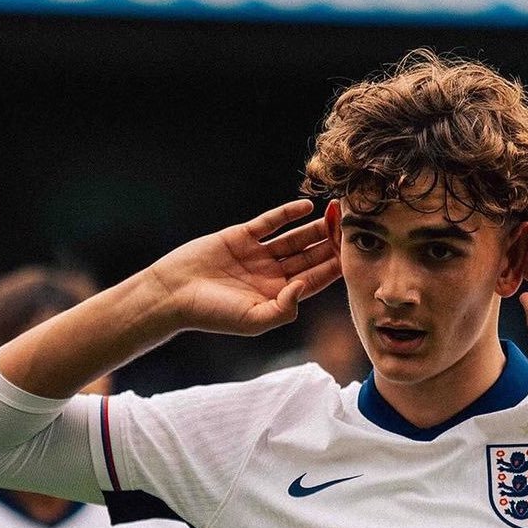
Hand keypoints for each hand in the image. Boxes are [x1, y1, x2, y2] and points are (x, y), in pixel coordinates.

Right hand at [147, 200, 340, 337]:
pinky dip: (287, 214)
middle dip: (331, 244)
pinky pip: (269, 223)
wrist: (173, 294)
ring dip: (315, 228)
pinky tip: (307, 207)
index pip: (315, 279)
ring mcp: (258, 254)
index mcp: (278, 296)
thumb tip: (305, 285)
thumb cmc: (212, 314)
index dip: (334, 267)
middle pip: (310, 256)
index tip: (354, 254)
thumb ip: (284, 308)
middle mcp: (272, 274)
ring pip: (294, 238)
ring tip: (336, 215)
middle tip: (353, 228)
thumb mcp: (254, 321)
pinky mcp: (241, 236)